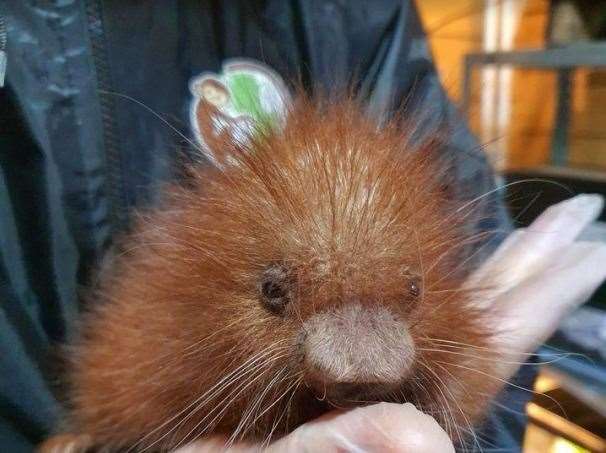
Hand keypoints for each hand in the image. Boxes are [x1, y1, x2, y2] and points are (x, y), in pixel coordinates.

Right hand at [176, 194, 605, 452]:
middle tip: (578, 218)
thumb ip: (332, 451)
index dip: (537, 301)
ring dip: (498, 269)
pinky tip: (449, 258)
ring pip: (452, 313)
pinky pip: (404, 307)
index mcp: (396, 406)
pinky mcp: (346, 353)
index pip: (487, 349)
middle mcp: (398, 381)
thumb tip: (426, 444)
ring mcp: (375, 365)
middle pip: (485, 323)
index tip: (588, 252)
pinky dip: (436, 278)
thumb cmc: (213, 451)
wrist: (175, 439)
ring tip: (545, 230)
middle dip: (531, 269)